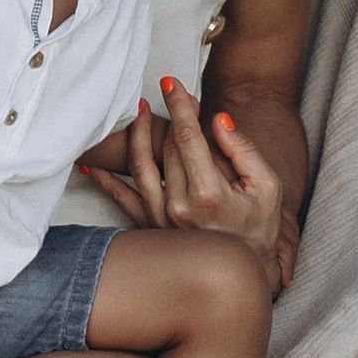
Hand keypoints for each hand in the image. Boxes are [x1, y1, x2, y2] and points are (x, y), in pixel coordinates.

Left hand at [81, 80, 286, 276]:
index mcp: (209, 194)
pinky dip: (104, 180)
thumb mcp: (267, 188)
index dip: (179, 106)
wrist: (243, 274)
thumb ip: (243, 151)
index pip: (188, 138)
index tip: (172, 82)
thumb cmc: (259, 228)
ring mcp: (160, 219)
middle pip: (165, 148)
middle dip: (167, 116)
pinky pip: (121, 198)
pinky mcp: (149, 227)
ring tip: (138, 111)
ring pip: (139, 166)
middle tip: (169, 92)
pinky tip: (90, 163)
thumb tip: (217, 120)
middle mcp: (179, 207)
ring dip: (136, 135)